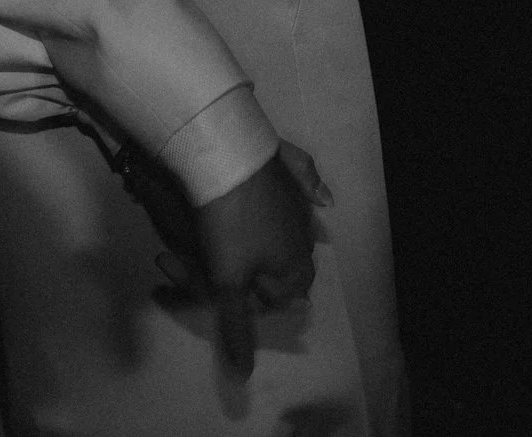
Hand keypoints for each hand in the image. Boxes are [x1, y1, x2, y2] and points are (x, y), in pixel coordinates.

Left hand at [176, 143, 324, 379]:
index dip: (255, 301)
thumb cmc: (230, 223)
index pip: (283, 295)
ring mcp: (297, 200)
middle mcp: (304, 234)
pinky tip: (309, 191)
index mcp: (296, 262)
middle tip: (222, 266)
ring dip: (264, 235)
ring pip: (284, 227)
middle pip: (284, 263)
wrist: (227, 154)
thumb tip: (242, 377)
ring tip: (229, 231)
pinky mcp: (287, 172)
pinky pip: (301, 183)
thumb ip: (237, 326)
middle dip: (257, 270)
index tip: (226, 292)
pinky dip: (305, 188)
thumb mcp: (226, 280)